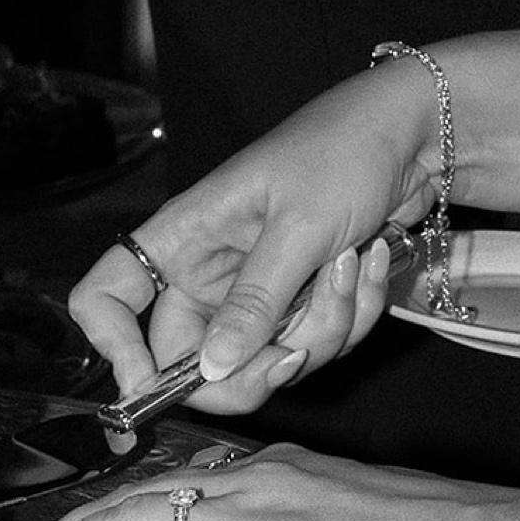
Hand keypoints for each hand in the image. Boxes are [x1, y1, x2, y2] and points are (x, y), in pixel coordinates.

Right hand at [68, 66, 438, 413]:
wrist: (413, 134)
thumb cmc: (342, 150)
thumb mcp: (298, 227)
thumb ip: (254, 303)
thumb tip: (210, 371)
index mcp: (182, 240)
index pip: (106, 297)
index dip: (113, 347)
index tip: (147, 386)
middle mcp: (208, 275)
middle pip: (190, 363)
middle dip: (250, 370)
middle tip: (293, 355)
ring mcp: (255, 297)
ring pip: (263, 362)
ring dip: (321, 330)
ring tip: (351, 264)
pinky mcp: (300, 307)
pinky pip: (312, 347)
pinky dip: (350, 317)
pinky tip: (367, 263)